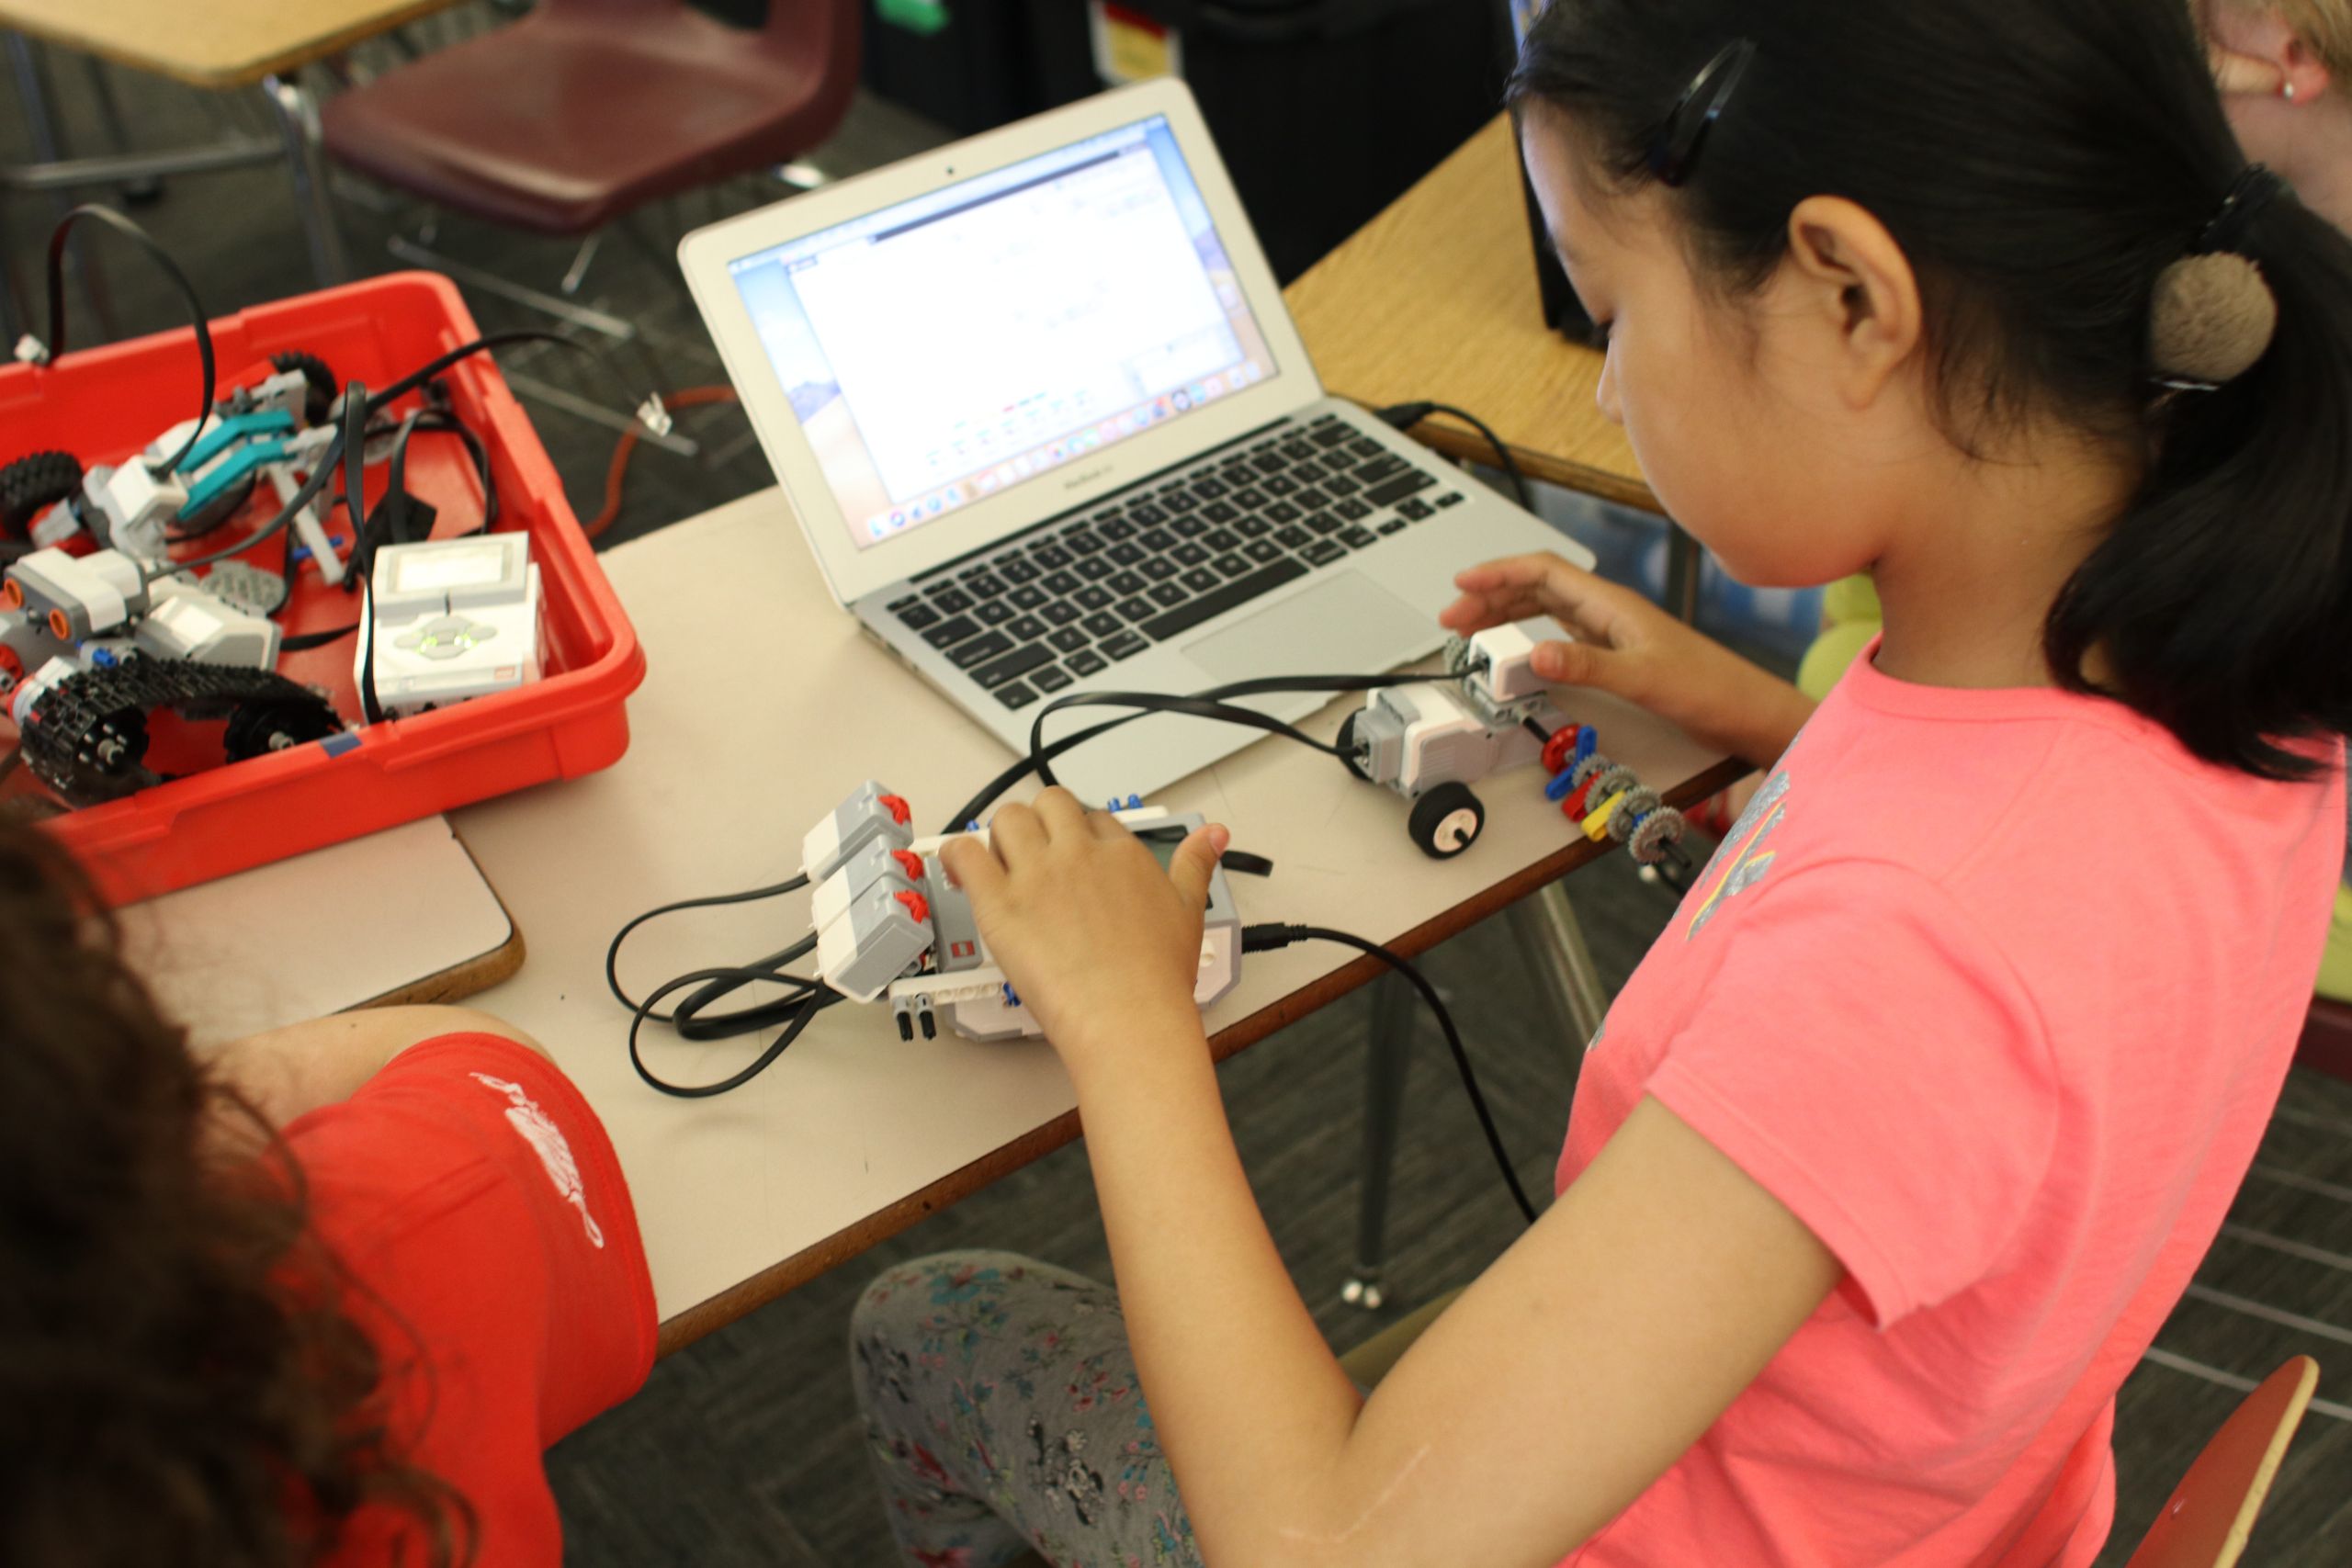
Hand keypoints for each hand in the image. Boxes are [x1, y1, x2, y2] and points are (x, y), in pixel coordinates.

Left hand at [939, 790, 1228, 1060]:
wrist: (1127, 1017)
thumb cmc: (1156, 979)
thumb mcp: (1190, 911)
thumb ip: (1197, 864)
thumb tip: (1213, 834)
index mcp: (1121, 854)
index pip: (1094, 819)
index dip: (1080, 837)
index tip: (1074, 857)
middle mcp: (1078, 854)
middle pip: (1049, 805)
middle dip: (1040, 823)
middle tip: (1035, 855)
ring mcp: (1036, 876)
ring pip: (1007, 819)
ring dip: (1001, 835)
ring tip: (1001, 864)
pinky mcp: (1000, 903)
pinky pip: (965, 855)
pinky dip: (957, 855)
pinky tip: (961, 869)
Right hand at [1439, 551, 1813, 765]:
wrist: (1745, 709)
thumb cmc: (1708, 688)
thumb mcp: (1641, 678)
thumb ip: (1586, 665)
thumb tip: (1533, 652)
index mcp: (1611, 604)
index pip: (1543, 573)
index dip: (1498, 573)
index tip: (1461, 583)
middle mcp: (1609, 611)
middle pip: (1537, 588)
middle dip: (1491, 596)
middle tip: (1452, 617)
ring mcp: (1612, 630)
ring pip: (1547, 609)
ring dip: (1507, 613)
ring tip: (1472, 629)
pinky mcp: (1617, 652)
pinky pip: (1562, 630)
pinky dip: (1531, 632)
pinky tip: (1522, 645)